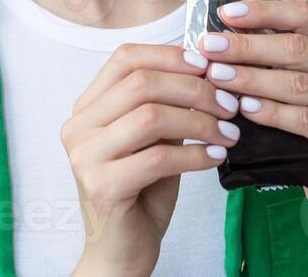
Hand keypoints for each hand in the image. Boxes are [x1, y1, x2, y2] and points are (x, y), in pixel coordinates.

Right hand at [62, 44, 240, 276]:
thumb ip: (168, 106)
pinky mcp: (102, 187)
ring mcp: (85, 157)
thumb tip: (208, 72)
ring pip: (150, 116)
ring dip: (199, 121)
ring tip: (228, 133)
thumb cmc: (141, 192)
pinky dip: (195, 154)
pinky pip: (158, 157)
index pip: (125, 58)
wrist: (122, 250)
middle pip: (141, 83)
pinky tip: (216, 157)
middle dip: (194, 89)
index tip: (208, 67)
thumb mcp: (154, 139)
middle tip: (229, 104)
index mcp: (87, 107)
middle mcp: (78, 127)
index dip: (170, 56)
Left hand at [197, 0, 307, 183]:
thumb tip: (227, 28)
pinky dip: (271, 112)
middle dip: (248, 47)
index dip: (265, 12)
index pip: (307, 15)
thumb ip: (279, 55)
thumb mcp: (302, 80)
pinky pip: (307, 120)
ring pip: (300, 84)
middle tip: (209, 48)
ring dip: (252, 79)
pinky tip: (244, 108)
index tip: (225, 14)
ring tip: (217, 77)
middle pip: (300, 48)